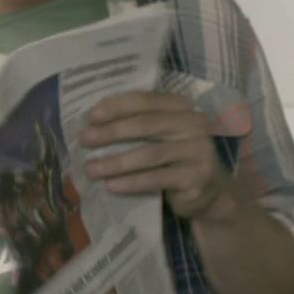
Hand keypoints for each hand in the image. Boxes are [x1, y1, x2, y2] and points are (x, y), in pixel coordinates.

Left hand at [80, 91, 237, 221]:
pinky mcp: (198, 176)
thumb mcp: (160, 137)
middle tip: (85, 140)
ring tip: (91, 168)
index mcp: (181, 107)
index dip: (117, 106)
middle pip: (146, 124)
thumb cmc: (174, 160)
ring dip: (117, 161)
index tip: (91, 117)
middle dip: (112, 132)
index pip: (146, 100)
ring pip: (151, 154)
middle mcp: (194, 124)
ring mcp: (199, 150)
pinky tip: (111, 185)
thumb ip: (137, 125)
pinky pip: (158, 178)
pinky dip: (132, 182)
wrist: (209, 192)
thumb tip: (92, 125)